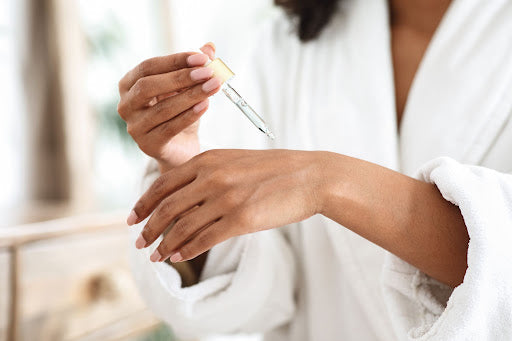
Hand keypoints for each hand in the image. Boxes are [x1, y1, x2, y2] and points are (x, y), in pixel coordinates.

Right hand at [117, 43, 218, 170]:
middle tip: (208, 73)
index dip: (175, 60)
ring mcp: (134, 127)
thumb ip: (195, 68)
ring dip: (191, 96)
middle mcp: (126, 105)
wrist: (181, 147)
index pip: (148, 66)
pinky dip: (189, 116)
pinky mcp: (148, 144)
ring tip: (213, 87)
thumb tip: (210, 47)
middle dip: (181, 77)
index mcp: (129, 84)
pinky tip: (206, 105)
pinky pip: (169, 128)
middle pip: (149, 86)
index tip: (202, 57)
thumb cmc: (179, 112)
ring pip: (162, 108)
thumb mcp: (186, 88)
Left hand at [128, 149, 324, 262]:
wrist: (310, 175)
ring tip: (155, 256)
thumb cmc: (274, 169)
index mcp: (208, 159)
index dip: (144, 203)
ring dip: (164, 244)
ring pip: (182, 226)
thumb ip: (209, 173)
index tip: (133, 218)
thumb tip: (184, 195)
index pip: (164, 183)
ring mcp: (226, 198)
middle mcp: (212, 177)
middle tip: (139, 242)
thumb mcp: (235, 161)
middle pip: (167, 207)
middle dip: (148, 228)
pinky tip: (178, 257)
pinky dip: (187, 250)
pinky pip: (205, 239)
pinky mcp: (242, 219)